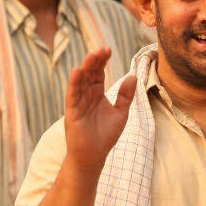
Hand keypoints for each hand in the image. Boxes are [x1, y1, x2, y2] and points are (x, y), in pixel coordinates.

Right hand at [65, 48, 136, 170]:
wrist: (94, 155)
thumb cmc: (105, 136)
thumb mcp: (121, 113)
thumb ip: (126, 95)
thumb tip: (133, 76)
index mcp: (97, 95)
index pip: (98, 74)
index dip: (102, 62)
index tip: (108, 50)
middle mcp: (86, 96)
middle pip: (89, 74)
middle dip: (95, 62)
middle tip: (102, 49)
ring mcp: (78, 103)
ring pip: (81, 82)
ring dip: (85, 69)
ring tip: (92, 55)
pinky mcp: (72, 112)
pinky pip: (72, 95)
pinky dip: (74, 83)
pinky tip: (78, 71)